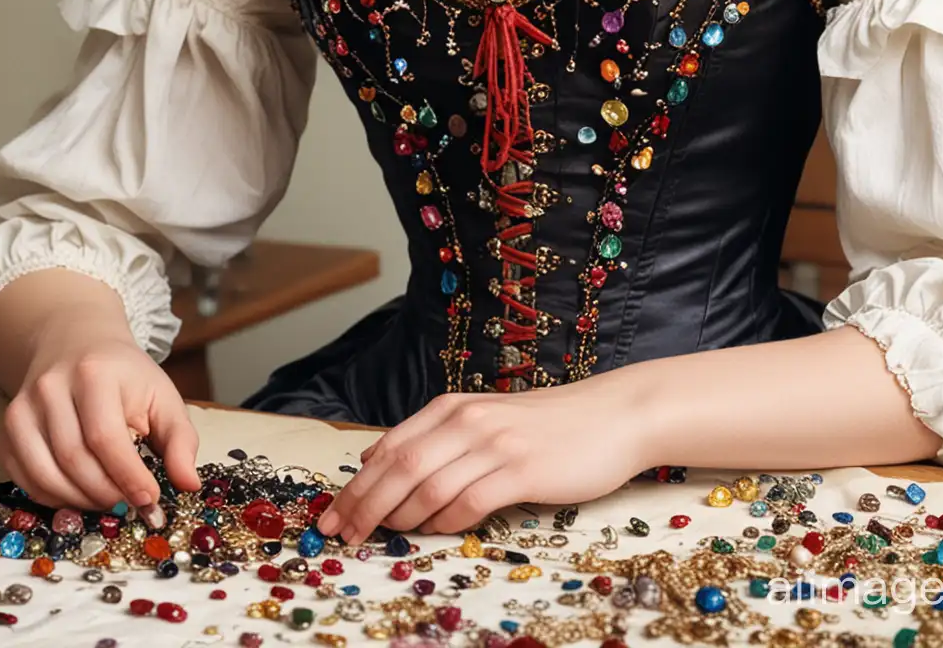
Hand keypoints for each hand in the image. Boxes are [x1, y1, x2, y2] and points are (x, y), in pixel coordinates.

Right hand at [0, 324, 200, 512]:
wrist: (75, 343)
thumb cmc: (124, 375)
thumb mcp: (162, 396)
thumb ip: (180, 439)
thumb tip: (189, 483)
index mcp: (95, 373)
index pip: (106, 436)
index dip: (128, 476)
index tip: (150, 500)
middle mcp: (51, 387)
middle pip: (74, 458)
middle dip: (105, 492)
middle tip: (129, 504)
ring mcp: (22, 408)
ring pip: (45, 473)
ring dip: (79, 500)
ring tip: (107, 500)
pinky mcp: (7, 429)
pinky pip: (24, 478)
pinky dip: (51, 497)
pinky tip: (77, 494)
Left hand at [316, 373, 652, 545]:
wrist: (610, 416)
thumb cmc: (546, 425)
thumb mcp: (484, 418)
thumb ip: (437, 436)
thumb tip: (376, 458)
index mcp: (453, 407)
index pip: (390, 446)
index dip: (356, 483)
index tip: (332, 514)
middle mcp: (468, 420)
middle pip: (399, 466)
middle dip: (364, 503)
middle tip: (341, 534)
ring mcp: (495, 444)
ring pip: (427, 485)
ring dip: (400, 517)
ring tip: (386, 536)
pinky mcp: (521, 470)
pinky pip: (468, 502)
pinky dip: (444, 522)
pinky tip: (436, 531)